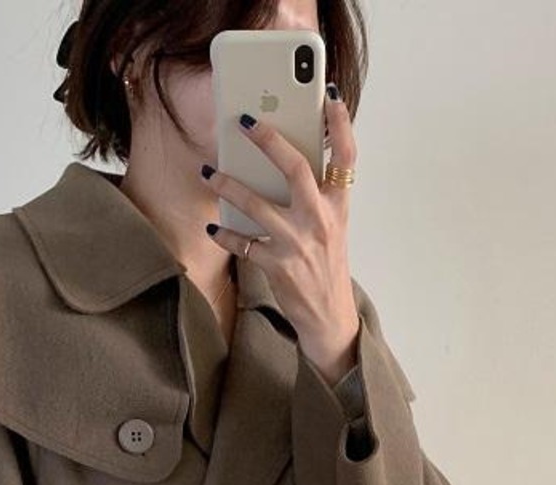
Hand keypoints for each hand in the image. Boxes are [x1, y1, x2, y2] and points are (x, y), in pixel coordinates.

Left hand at [206, 90, 360, 381]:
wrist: (329, 318)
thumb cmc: (326, 265)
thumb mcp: (331, 225)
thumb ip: (315, 192)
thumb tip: (282, 158)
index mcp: (337, 205)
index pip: (346, 156)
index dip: (340, 123)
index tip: (328, 95)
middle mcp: (320, 220)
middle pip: (296, 168)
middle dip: (269, 140)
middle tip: (245, 120)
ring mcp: (298, 244)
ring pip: (258, 205)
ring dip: (229, 186)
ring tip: (209, 172)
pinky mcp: (278, 267)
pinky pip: (244, 244)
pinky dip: (226, 235)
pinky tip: (213, 228)